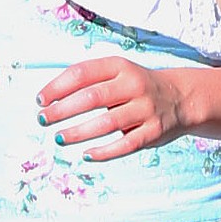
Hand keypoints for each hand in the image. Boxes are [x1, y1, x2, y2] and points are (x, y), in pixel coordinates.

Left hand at [36, 57, 189, 160]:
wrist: (181, 97)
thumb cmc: (136, 86)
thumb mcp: (117, 71)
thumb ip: (90, 79)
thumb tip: (50, 98)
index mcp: (120, 66)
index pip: (82, 73)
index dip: (57, 87)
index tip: (40, 100)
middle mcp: (133, 85)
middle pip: (92, 97)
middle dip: (62, 110)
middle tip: (42, 120)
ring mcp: (145, 109)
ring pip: (106, 123)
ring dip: (78, 133)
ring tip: (59, 139)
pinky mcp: (153, 132)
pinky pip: (126, 144)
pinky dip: (104, 152)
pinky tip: (86, 155)